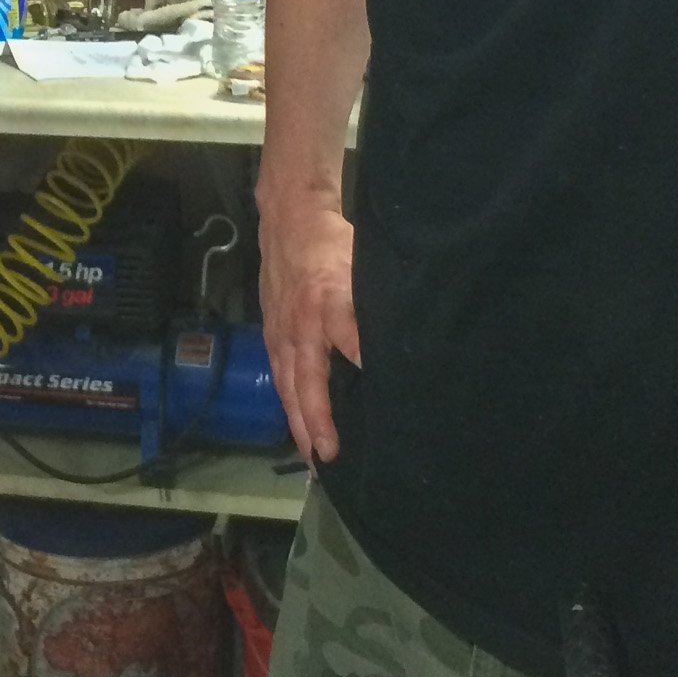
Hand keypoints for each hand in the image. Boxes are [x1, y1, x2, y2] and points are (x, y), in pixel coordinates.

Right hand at [257, 190, 361, 463]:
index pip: (347, 339)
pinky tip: (299, 428)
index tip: (381, 398)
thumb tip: (405, 337)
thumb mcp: (362, 262)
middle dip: (317, 419)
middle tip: (330, 456)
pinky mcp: (271, 334)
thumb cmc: (334, 242)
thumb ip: (375, 300)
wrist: (288, 218)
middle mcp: (300, 323)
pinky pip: (280, 376)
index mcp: (327, 301)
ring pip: (289, 385)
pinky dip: (289, 405)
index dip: (361, 363)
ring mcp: (281, 331)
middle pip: (307, 379)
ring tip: (313, 458)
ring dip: (300, 422)